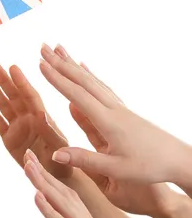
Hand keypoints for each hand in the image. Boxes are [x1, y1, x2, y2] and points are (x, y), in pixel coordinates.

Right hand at [0, 61, 71, 178]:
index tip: (12, 67)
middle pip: (14, 96)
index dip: (21, 82)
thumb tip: (40, 115)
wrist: (59, 179)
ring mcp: (18, 128)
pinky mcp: (9, 140)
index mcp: (44, 118)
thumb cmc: (65, 164)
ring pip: (4, 105)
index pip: (30, 96)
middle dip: (4, 79)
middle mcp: (29, 119)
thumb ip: (50, 132)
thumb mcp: (60, 147)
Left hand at [24, 150, 170, 217]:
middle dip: (43, 175)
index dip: (50, 185)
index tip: (36, 169)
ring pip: (62, 203)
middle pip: (62, 194)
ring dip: (42, 183)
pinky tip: (36, 196)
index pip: (67, 202)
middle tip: (27, 154)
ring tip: (27, 164)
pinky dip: (49, 210)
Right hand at [53, 46, 176, 215]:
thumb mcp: (116, 169)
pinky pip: (101, 86)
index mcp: (108, 121)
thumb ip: (85, 160)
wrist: (180, 160)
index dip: (57, 80)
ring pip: (91, 80)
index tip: (40, 64)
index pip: (77, 95)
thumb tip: (55, 154)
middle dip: (60, 63)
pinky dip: (89, 74)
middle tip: (43, 47)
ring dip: (72, 64)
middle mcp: (113, 108)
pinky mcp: (123, 110)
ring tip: (59, 50)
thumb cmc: (150, 167)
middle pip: (82, 80)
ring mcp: (119, 107)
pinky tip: (83, 67)